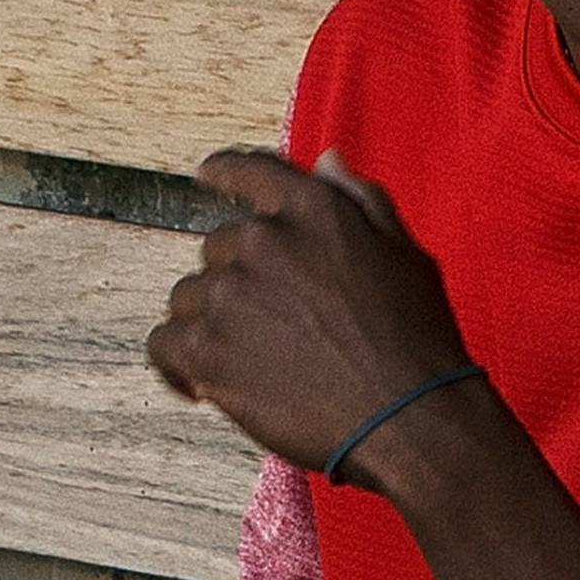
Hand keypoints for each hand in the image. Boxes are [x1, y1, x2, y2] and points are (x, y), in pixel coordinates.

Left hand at [148, 149, 480, 482]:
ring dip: (214, 322)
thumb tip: (327, 160)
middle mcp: (262, 241)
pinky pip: (163, 342)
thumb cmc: (415, 340)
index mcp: (313, 210)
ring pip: (190, 296)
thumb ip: (360, 200)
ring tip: (256, 360)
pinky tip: (205, 385)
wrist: (409, 418)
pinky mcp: (203, 350)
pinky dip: (179, 363)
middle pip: (219, 247)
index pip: (252, 170)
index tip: (208, 174)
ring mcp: (227, 295)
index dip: (226, 171)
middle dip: (241, 282)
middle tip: (279, 326)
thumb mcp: (404, 254)